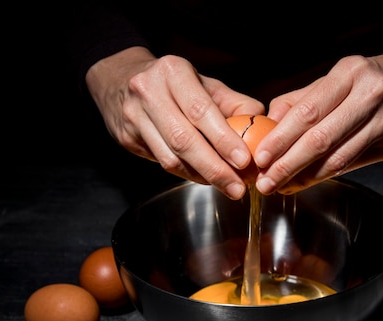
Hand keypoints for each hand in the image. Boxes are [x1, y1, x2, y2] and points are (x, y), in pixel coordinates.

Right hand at [85, 47, 265, 199]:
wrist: (120, 80)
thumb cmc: (173, 83)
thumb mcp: (204, 82)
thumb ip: (233, 102)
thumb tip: (262, 124)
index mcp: (173, 72)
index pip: (201, 111)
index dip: (223, 139)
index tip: (244, 160)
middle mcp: (149, 92)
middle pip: (184, 139)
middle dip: (215, 168)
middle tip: (238, 187)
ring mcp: (134, 116)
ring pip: (170, 157)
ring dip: (202, 176)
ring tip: (228, 186)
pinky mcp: (127, 138)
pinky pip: (162, 162)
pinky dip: (188, 174)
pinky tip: (206, 179)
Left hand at [254, 54, 382, 194]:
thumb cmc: (376, 79)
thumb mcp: (341, 75)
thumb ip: (304, 97)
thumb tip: (269, 120)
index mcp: (350, 73)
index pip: (308, 111)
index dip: (282, 137)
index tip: (261, 156)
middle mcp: (369, 95)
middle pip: (321, 137)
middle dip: (288, 163)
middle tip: (266, 181)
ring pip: (338, 156)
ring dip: (305, 175)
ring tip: (281, 186)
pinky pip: (354, 163)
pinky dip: (326, 175)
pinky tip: (307, 181)